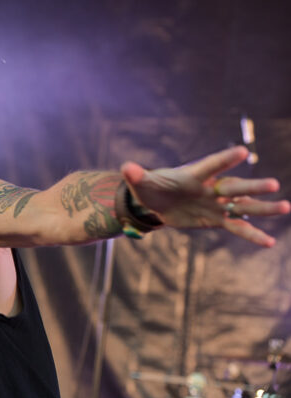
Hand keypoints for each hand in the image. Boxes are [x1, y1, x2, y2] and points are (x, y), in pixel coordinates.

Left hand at [121, 146, 289, 246]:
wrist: (155, 203)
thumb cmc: (150, 187)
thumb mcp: (141, 182)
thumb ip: (136, 175)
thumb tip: (126, 167)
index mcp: (193, 175)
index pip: (210, 166)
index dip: (224, 160)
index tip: (242, 152)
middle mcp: (210, 188)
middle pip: (233, 187)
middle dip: (252, 187)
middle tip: (274, 184)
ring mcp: (216, 204)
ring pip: (243, 206)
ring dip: (263, 208)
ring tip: (286, 207)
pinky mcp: (216, 220)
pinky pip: (237, 228)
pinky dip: (251, 235)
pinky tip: (269, 243)